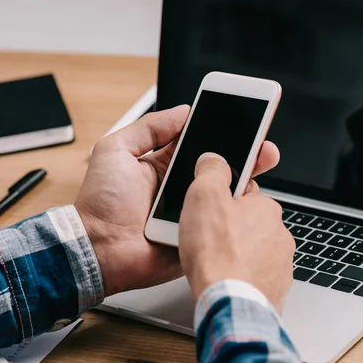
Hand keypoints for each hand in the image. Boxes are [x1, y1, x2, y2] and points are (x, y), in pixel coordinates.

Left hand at [75, 106, 280, 295]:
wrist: (100, 250)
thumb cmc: (101, 203)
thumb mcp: (115, 151)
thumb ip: (148, 128)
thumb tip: (182, 111)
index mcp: (165, 165)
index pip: (201, 144)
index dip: (220, 133)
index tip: (241, 122)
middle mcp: (182, 187)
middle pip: (219, 167)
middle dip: (244, 154)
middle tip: (263, 146)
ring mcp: (192, 211)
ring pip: (225, 194)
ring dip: (244, 180)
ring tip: (261, 163)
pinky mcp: (198, 235)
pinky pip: (221, 222)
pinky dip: (235, 213)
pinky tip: (248, 199)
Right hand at [179, 153, 294, 312]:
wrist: (230, 303)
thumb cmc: (218, 255)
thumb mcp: (204, 196)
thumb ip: (211, 171)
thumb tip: (214, 158)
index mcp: (266, 208)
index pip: (244, 194)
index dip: (222, 201)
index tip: (209, 211)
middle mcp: (280, 233)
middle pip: (248, 223)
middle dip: (229, 229)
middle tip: (206, 238)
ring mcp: (280, 263)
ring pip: (253, 250)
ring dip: (236, 254)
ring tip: (213, 262)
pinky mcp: (274, 287)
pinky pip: (255, 275)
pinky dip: (242, 276)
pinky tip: (225, 279)